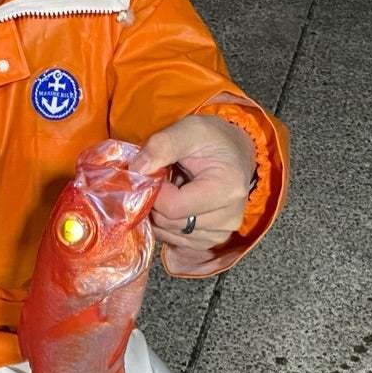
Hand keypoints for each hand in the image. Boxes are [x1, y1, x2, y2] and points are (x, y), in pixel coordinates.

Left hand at [139, 115, 256, 272]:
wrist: (235, 153)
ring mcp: (221, 234)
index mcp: (227, 190)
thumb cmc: (213, 139)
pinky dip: (167, 226)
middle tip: (162, 181)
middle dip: (156, 202)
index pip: (173, 207)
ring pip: (169, 234)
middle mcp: (228, 218)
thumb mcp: (189, 129)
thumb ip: (162, 145)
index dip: (155, 192)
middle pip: (169, 223)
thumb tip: (136, 170)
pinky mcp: (211, 241)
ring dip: (160, 214)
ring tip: (173, 191)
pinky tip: (175, 206)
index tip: (156, 174)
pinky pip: (176, 242)